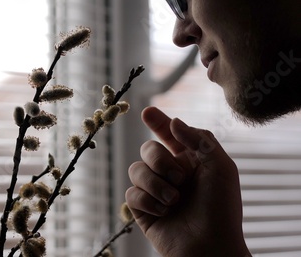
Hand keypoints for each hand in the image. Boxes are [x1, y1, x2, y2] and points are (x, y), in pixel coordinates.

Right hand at [125, 107, 250, 256]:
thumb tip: (174, 122)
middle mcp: (170, 172)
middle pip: (148, 149)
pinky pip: (132, 193)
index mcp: (189, 160)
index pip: (168, 134)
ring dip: (156, 184)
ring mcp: (154, 190)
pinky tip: (164, 213)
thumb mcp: (221, 167)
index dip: (157, 121)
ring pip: (136, 169)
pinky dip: (148, 201)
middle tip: (180, 179)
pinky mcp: (142, 209)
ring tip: (174, 201)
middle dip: (160, 160)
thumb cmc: (222, 208)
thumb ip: (200, 139)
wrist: (210, 246)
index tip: (147, 112)